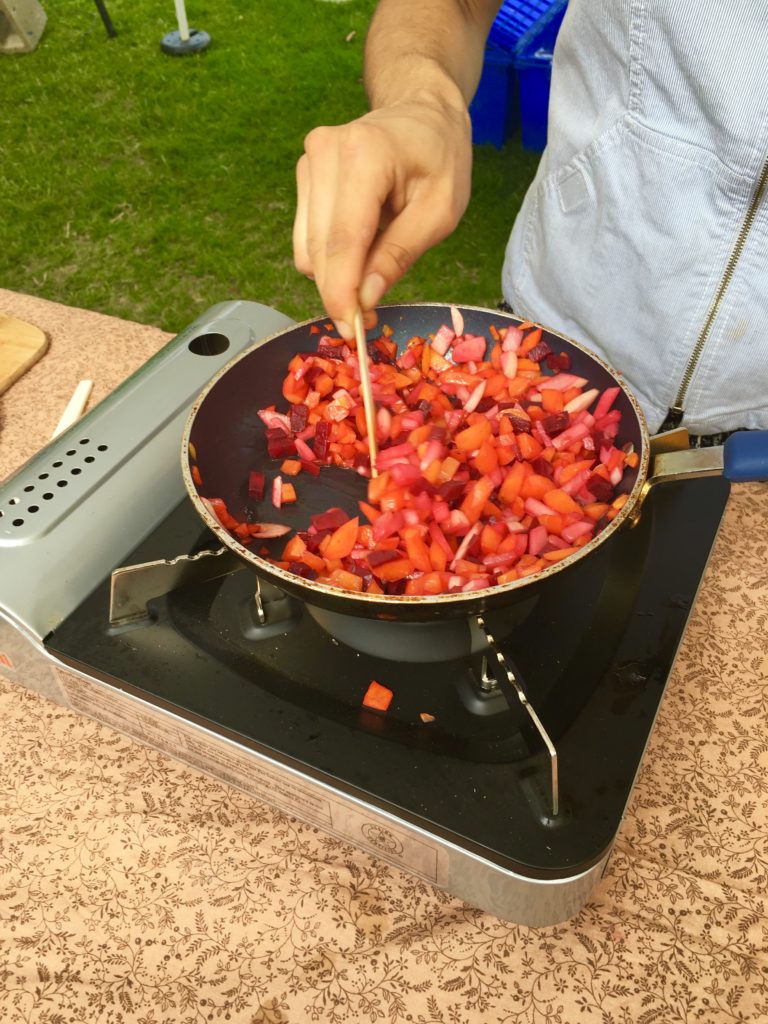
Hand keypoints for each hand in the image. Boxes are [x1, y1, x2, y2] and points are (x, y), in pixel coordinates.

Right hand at [293, 95, 472, 339]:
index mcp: (364, 155)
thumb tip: (364, 299)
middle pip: (319, 249)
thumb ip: (400, 255)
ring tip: (373, 272)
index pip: (342, 240)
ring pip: (306, 248)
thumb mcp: (440, 212)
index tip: (351, 331)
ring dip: (334, 275)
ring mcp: (308, 161)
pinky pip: (306, 236)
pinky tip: (360, 247)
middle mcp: (324, 153)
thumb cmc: (440, 158)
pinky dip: (330, 256)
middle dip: (339, 292)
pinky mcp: (303, 174)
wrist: (422, 110)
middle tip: (368, 316)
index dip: (341, 293)